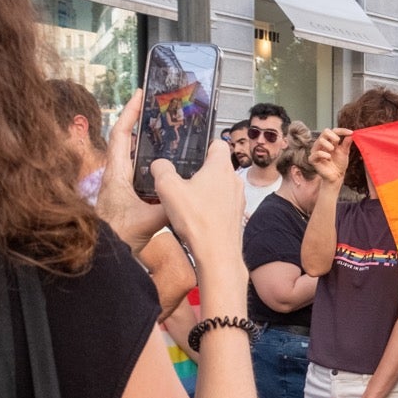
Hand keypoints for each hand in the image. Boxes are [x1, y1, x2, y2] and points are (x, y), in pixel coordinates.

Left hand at [96, 90, 166, 253]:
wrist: (103, 255)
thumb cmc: (116, 236)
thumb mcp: (147, 220)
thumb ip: (169, 207)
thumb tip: (187, 197)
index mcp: (116, 174)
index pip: (120, 134)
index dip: (129, 113)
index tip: (139, 95)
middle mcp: (115, 175)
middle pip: (125, 139)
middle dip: (139, 121)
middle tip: (156, 108)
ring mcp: (119, 185)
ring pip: (131, 154)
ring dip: (144, 141)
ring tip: (163, 129)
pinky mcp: (125, 195)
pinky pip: (137, 170)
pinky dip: (148, 160)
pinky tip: (163, 163)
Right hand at [151, 139, 242, 271]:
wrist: (217, 254)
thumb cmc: (198, 222)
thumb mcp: (168, 188)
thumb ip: (161, 169)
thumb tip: (159, 164)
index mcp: (220, 167)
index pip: (218, 143)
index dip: (204, 145)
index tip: (191, 151)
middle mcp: (234, 180)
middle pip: (217, 166)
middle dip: (200, 170)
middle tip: (182, 178)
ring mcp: (238, 199)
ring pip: (220, 186)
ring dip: (205, 190)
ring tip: (187, 200)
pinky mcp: (236, 216)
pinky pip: (222, 204)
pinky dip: (210, 207)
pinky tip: (196, 216)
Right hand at [310, 127, 352, 183]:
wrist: (336, 176)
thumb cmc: (339, 164)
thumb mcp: (344, 152)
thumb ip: (346, 143)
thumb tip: (351, 135)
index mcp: (329, 141)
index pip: (333, 131)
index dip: (342, 130)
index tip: (351, 132)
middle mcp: (322, 144)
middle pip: (325, 132)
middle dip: (333, 136)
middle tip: (338, 142)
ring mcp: (316, 151)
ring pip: (320, 140)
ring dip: (328, 145)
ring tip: (332, 151)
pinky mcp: (313, 159)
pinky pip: (316, 153)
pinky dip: (323, 154)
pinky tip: (328, 157)